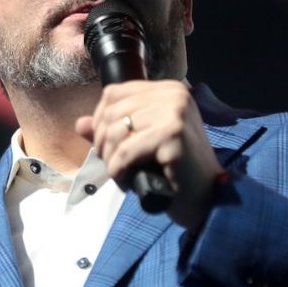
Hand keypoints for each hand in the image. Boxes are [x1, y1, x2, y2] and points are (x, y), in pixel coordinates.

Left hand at [75, 80, 222, 229]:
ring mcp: (175, 112)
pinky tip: (128, 182)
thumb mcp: (142, 143)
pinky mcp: (173, 134)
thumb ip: (112, 130)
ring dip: (111, 160)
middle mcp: (173, 94)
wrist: (208, 197)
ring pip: (116, 132)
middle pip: (112, 112)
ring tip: (123, 175)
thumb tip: (79, 124)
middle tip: (115, 166)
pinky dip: (119, 171)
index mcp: (167, 89)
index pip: (114, 93)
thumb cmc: (175, 170)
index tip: (107, 146)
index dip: (100, 120)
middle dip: (103, 144)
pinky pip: (126, 151)